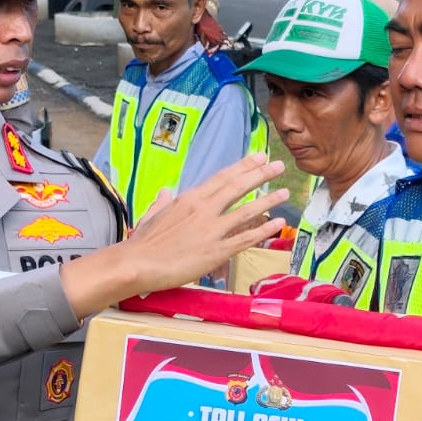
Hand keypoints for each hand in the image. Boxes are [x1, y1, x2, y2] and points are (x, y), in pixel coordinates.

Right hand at [122, 154, 288, 294]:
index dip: (242, 166)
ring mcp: (211, 230)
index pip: (221, 178)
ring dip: (268, 200)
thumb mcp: (151, 216)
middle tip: (278, 165)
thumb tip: (165, 192)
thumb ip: (162, 203)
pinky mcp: (216, 251)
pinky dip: (264, 230)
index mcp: (189, 199)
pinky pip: (246, 238)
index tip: (257, 157)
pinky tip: (278, 224)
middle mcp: (203, 209)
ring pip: (246, 211)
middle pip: (237, 187)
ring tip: (284, 192)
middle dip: (260, 174)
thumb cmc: (141, 243)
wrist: (136, 263)